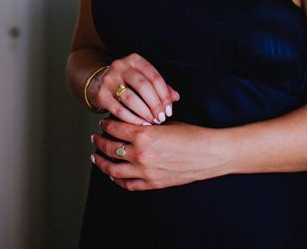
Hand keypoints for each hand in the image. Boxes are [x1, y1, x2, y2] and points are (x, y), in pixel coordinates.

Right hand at [87, 54, 179, 125]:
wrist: (97, 83)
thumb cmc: (127, 82)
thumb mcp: (143, 79)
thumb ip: (160, 87)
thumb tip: (176, 97)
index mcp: (134, 60)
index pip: (154, 77)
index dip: (164, 95)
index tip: (169, 110)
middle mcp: (120, 66)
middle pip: (143, 86)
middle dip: (155, 104)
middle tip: (161, 117)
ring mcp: (109, 79)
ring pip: (130, 98)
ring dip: (144, 113)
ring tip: (152, 121)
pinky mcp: (101, 94)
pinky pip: (119, 110)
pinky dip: (132, 119)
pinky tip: (140, 124)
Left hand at [90, 119, 225, 190]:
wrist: (210, 153)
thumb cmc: (191, 135)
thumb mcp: (165, 122)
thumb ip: (145, 125)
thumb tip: (131, 123)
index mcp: (143, 134)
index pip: (114, 128)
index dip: (105, 124)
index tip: (102, 122)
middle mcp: (141, 154)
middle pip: (110, 148)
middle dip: (99, 142)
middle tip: (95, 138)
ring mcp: (146, 171)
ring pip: (113, 169)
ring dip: (102, 162)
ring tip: (96, 157)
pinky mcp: (153, 183)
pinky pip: (128, 184)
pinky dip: (117, 179)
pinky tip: (113, 174)